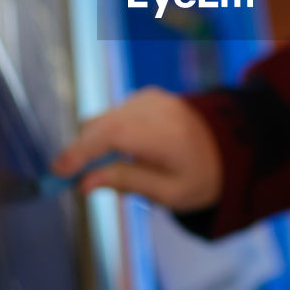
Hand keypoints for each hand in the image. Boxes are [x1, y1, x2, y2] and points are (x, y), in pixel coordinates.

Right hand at [50, 86, 221, 212]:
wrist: (231, 146)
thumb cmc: (201, 176)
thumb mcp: (169, 193)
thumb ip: (126, 183)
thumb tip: (83, 184)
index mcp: (165, 135)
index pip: (112, 135)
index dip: (80, 152)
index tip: (58, 172)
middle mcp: (155, 109)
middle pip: (101, 123)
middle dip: (79, 150)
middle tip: (66, 178)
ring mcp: (151, 98)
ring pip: (104, 118)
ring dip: (95, 142)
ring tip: (105, 170)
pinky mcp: (147, 96)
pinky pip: (115, 113)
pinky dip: (108, 133)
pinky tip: (122, 153)